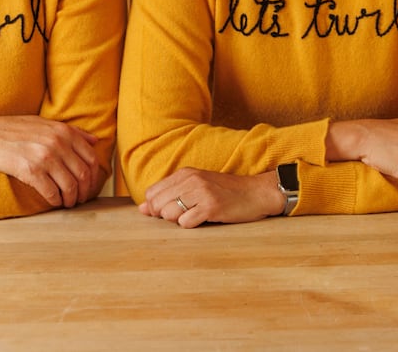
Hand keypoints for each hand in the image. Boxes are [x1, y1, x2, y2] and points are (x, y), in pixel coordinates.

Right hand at [0, 115, 101, 208]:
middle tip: (80, 199)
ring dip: (72, 199)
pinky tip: (54, 202)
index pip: (91, 157)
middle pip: (84, 174)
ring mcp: (45, 157)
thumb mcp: (44, 123)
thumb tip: (95, 140)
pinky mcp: (30, 171)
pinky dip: (56, 201)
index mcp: (63, 131)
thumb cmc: (12, 129)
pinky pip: (52, 192)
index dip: (94, 176)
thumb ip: (72, 131)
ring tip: (67, 203)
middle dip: (85, 191)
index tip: (89, 185)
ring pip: (70, 186)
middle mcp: (57, 143)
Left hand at [139, 168, 283, 227]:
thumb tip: (142, 209)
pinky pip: (186, 222)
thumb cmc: (225, 192)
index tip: (171, 211)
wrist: (256, 193)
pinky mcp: (211, 206)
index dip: (155, 207)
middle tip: (186, 215)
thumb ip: (170, 195)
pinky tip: (203, 219)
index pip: (152, 193)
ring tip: (196, 215)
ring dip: (178, 220)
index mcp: (185, 173)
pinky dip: (191, 225)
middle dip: (165, 216)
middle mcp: (191, 180)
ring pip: (169, 214)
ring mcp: (201, 192)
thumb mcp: (197, 186)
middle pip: (157, 204)